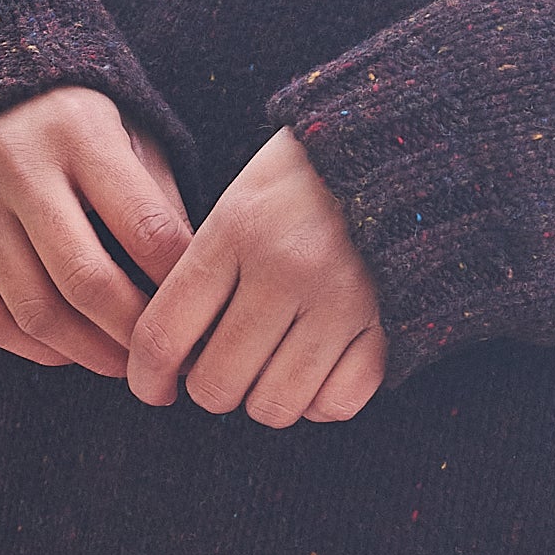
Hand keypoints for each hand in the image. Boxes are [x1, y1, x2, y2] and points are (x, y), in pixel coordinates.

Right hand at [0, 87, 193, 377]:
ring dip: (88, 353)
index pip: (145, 226)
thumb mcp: (133, 136)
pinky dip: (33, 349)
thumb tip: (193, 290)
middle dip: (135, 334)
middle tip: (167, 359)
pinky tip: (70, 351)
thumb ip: (162, 203)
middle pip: (85, 280)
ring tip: (127, 365)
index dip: (179, 284)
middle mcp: (17, 165)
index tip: (204, 314)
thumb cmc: (82, 125)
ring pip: (33, 310)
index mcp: (81, 131)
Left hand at [126, 128, 386, 427]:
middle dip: (209, 388)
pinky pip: (336, 404)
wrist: (408, 148)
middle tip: (221, 368)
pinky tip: (316, 372)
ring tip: (270, 368)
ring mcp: (343, 300)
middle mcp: (288, 268)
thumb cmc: (310, 177)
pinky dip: (319, 401)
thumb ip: (204, 268)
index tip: (152, 386)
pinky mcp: (391, 323)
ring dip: (263, 398)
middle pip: (216, 383)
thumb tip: (170, 355)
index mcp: (239, 228)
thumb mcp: (243, 199)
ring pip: (274, 405)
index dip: (146, 376)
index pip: (165, 332)